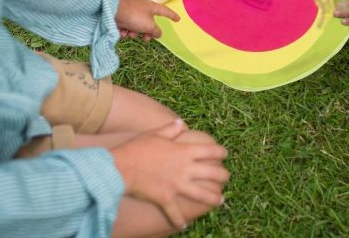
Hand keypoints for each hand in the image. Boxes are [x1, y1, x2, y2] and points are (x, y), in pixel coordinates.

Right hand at [111, 124, 228, 229]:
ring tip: (221, 200)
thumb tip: (180, 122)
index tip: (225, 153)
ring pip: (201, 194)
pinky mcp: (166, 199)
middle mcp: (185, 169)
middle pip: (211, 173)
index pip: (210, 150)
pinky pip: (175, 213)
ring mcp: (177, 185)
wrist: (122, 167)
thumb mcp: (156, 133)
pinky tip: (184, 225)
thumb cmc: (138, 147)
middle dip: (223, 175)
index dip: (220, 152)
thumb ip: (171, 129)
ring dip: (212, 198)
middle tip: (227, 177)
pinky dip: (179, 220)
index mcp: (184, 151)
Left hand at [116, 0, 178, 40]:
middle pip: (150, 23)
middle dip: (147, 33)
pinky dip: (126, 31)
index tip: (178, 19)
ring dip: (135, 33)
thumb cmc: (135, 17)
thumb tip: (158, 33)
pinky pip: (128, 27)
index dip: (172, 15)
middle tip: (146, 39)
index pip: (165, 11)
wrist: (113, 12)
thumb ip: (156, 31)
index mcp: (152, 7)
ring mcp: (132, 13)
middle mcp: (143, 9)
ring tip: (131, 34)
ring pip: (138, 27)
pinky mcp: (122, 18)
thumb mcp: (149, 26)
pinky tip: (122, 32)